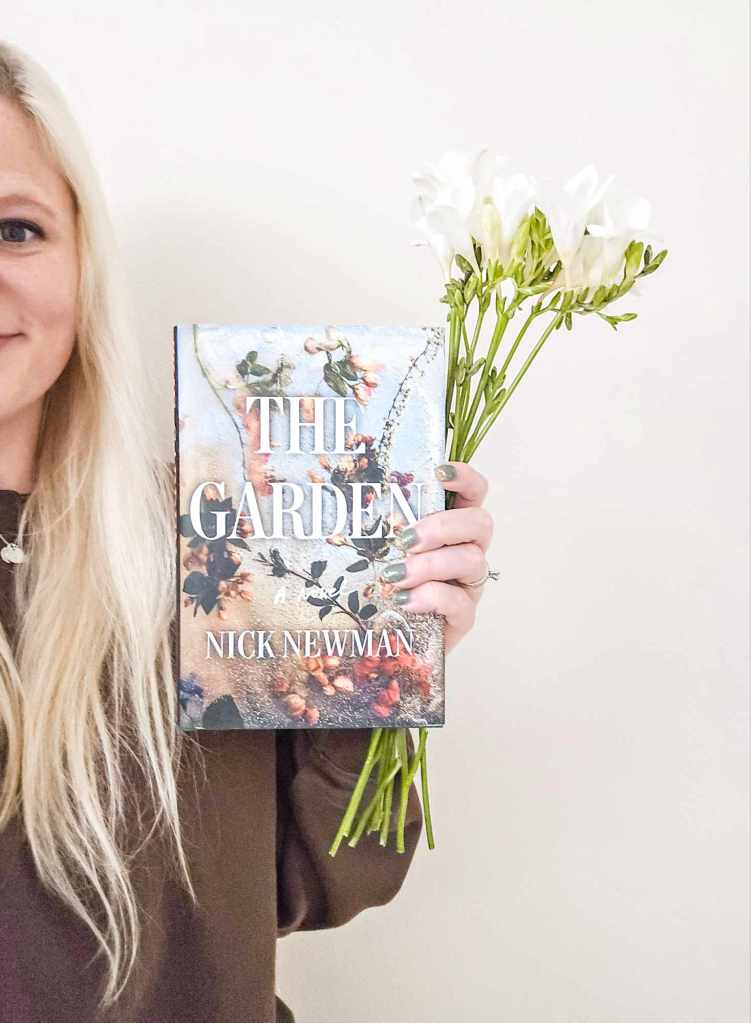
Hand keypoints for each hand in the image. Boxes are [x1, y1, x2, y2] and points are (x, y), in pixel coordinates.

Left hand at [379, 461, 493, 653]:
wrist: (386, 637)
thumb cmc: (383, 586)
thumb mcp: (380, 549)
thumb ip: (379, 525)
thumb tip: (346, 497)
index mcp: (450, 528)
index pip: (474, 492)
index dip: (465, 477)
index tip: (440, 472)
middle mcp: (466, 551)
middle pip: (481, 523)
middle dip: (443, 526)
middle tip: (406, 539)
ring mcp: (468, 585)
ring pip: (471, 560)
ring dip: (430, 563)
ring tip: (396, 575)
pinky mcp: (463, 617)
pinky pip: (461, 602)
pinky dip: (432, 597)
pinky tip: (406, 600)